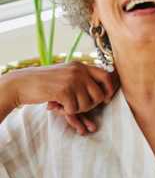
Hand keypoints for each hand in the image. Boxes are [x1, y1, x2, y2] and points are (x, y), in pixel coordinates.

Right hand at [4, 62, 118, 134]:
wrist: (22, 83)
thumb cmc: (45, 82)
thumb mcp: (66, 73)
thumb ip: (82, 78)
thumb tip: (104, 92)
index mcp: (81, 65)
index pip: (106, 76)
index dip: (109, 90)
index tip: (106, 100)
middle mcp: (79, 71)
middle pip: (99, 95)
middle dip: (91, 105)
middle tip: (78, 106)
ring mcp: (72, 80)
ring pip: (87, 104)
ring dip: (76, 110)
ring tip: (63, 105)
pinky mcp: (63, 90)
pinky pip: (73, 109)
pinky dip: (65, 112)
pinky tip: (56, 106)